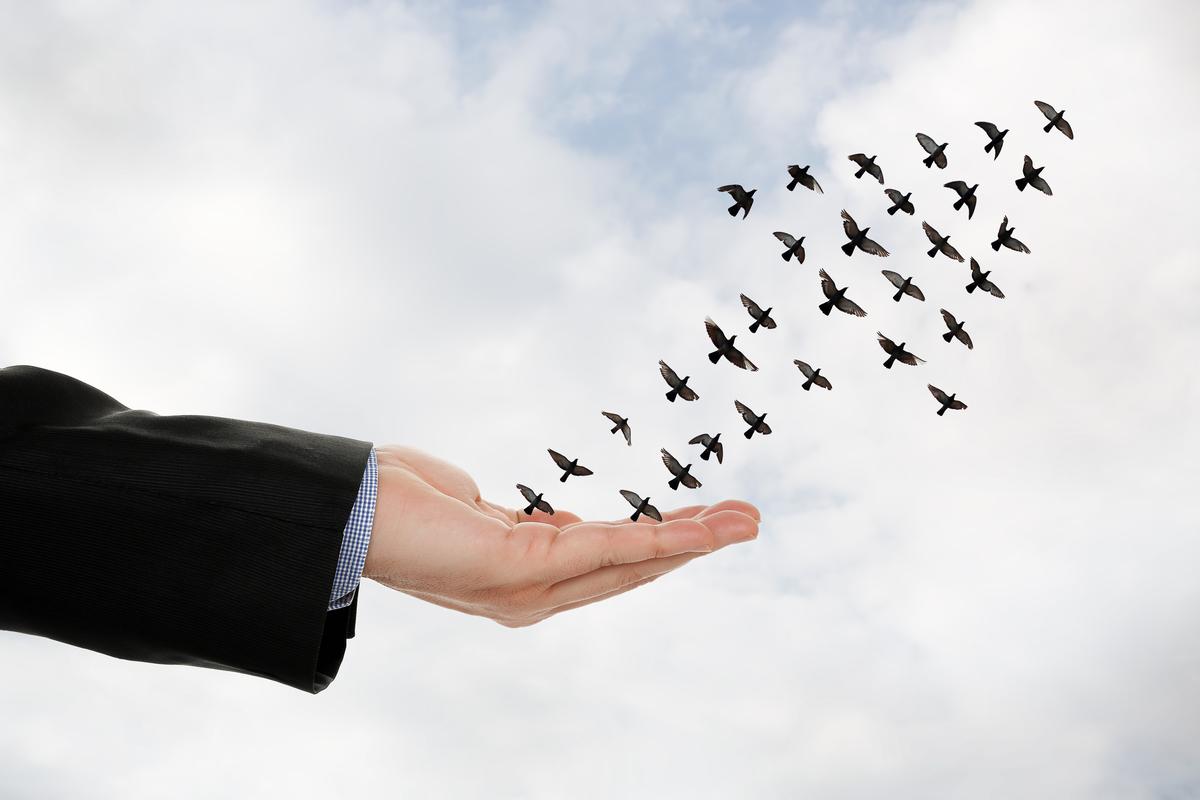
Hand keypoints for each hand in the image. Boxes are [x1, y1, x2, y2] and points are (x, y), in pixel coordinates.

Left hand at [363, 445, 759, 626]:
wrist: (346, 512)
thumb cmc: (400, 506)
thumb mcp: (480, 514)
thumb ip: (524, 526)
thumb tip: (554, 522)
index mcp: (523, 582)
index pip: (605, 566)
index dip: (660, 548)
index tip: (702, 524)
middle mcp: (532, 597)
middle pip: (630, 569)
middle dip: (693, 544)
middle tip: (747, 522)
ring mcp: (531, 588)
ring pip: (631, 560)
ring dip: (695, 538)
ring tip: (744, 521)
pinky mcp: (525, 568)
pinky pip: (609, 547)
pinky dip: (662, 535)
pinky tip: (703, 526)